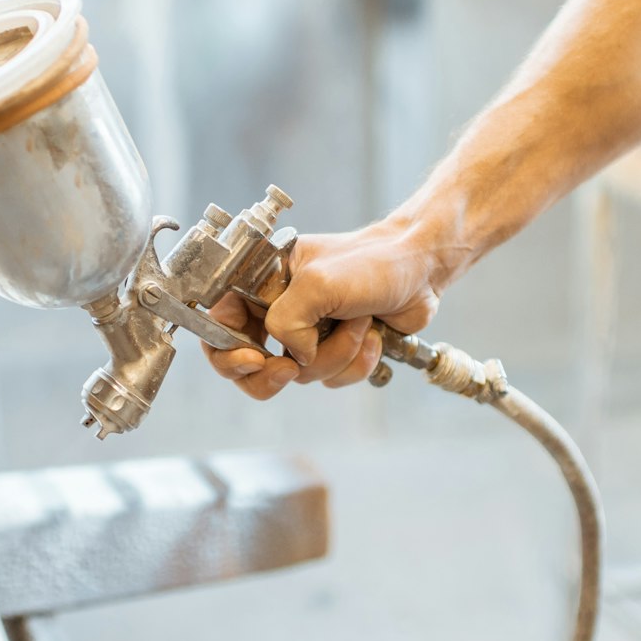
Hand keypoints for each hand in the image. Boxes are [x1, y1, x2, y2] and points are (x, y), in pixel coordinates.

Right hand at [202, 220, 449, 398]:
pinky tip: (372, 335)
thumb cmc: (372, 262)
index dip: (227, 352)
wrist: (421, 270)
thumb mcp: (318, 284)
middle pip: (250, 366)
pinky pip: (330, 378)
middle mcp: (277, 310)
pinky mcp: (333, 350)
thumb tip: (292, 356)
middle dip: (278, 371)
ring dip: (335, 354)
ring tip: (358, 322)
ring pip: (299, 375)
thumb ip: (287, 322)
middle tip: (294, 366)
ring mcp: (306, 334)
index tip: (254, 359)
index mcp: (260, 283)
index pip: (219, 325)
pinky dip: (355, 362)